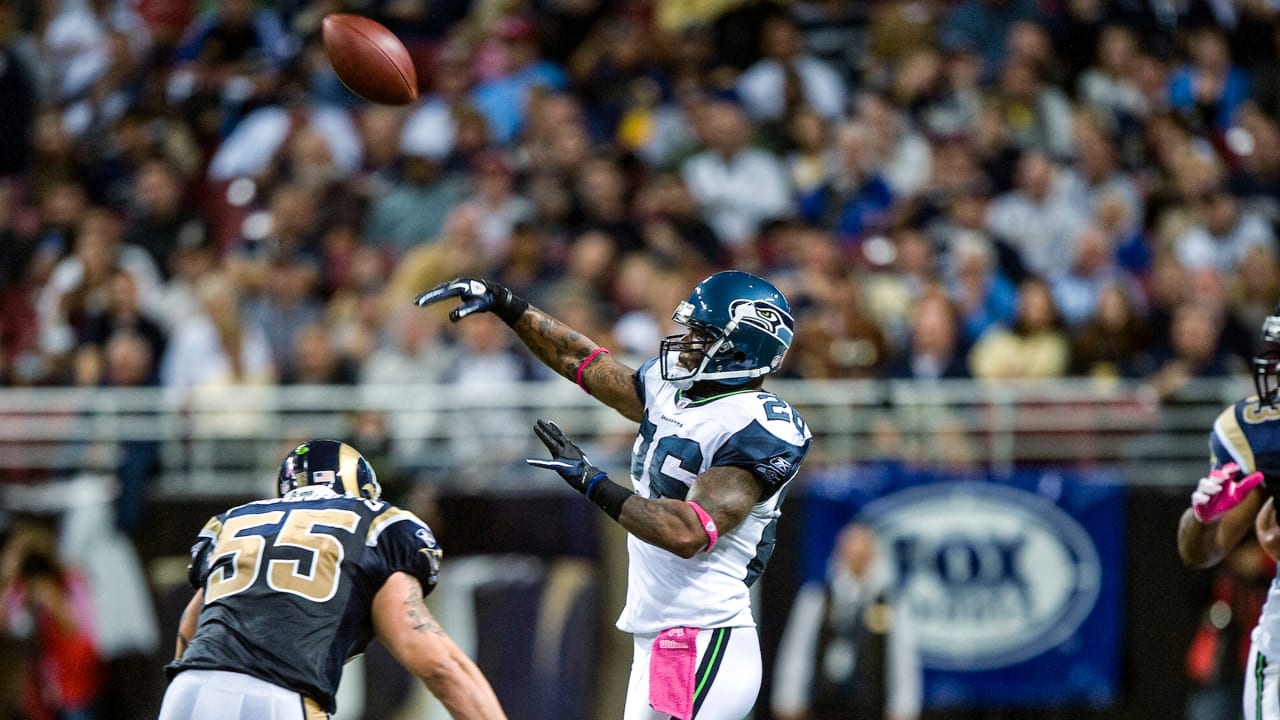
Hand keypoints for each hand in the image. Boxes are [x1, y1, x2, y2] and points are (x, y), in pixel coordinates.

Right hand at [413, 278, 527, 323]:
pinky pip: (443, 290)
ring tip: (418, 301)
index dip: (431, 298)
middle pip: (438, 290)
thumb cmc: (485, 300)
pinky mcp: (457, 286)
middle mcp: (457, 283)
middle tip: (415, 303)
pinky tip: (429, 298)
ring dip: (429, 294)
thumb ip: (465, 311)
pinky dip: (435, 293)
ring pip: (439, 289)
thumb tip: (451, 318)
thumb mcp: (476, 307)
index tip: (420, 303)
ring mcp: (456, 284)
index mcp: (460, 287)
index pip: (442, 293)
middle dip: (426, 296)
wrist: (495, 293)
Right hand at [526, 419, 606, 495]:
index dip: (541, 433)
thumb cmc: (571, 474)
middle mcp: (566, 446)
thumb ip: (544, 463)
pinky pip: (566, 439)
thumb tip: (528, 461)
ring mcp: (571, 447)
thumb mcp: (557, 468)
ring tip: (549, 423)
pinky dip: (561, 435)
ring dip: (554, 429)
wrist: (587, 475)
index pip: (548, 439)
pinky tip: (560, 435)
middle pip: (554, 434)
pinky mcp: (574, 449)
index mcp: (560, 450)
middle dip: (545, 427)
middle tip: (539, 420)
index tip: (534, 426)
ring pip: (561, 435)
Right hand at [1192, 462, 1264, 523]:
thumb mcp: (1239, 494)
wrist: (1212, 516)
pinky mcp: (1198, 501)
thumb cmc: (1225, 501)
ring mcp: (1204, 491)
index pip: (1226, 472)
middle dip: (1218, 475)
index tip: (1236, 468)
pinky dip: (1201, 497)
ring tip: (1218, 488)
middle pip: (1213, 476)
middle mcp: (1212, 483)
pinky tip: (1206, 499)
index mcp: (1223, 480)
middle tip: (1225, 476)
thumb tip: (1260, 475)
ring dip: (1210, 486)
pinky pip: (1197, 497)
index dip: (1229, 469)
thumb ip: (1247, 484)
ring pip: (1203, 484)